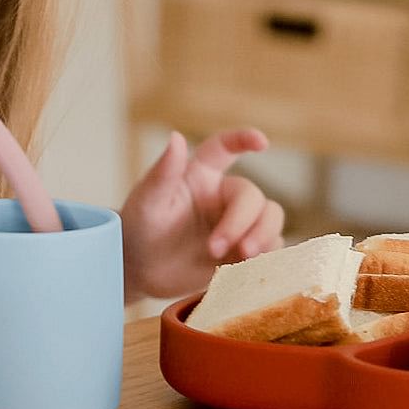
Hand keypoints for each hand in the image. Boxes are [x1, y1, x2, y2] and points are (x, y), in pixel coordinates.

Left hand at [121, 129, 284, 298]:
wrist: (140, 271)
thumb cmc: (137, 229)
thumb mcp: (147, 202)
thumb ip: (163, 172)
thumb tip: (176, 137)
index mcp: (199, 175)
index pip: (225, 148)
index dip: (244, 139)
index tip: (262, 142)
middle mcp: (223, 195)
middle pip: (252, 197)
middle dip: (240, 223)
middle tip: (215, 249)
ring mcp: (236, 223)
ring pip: (271, 219)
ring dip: (263, 237)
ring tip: (244, 258)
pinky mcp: (243, 251)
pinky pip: (271, 248)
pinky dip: (268, 257)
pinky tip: (250, 268)